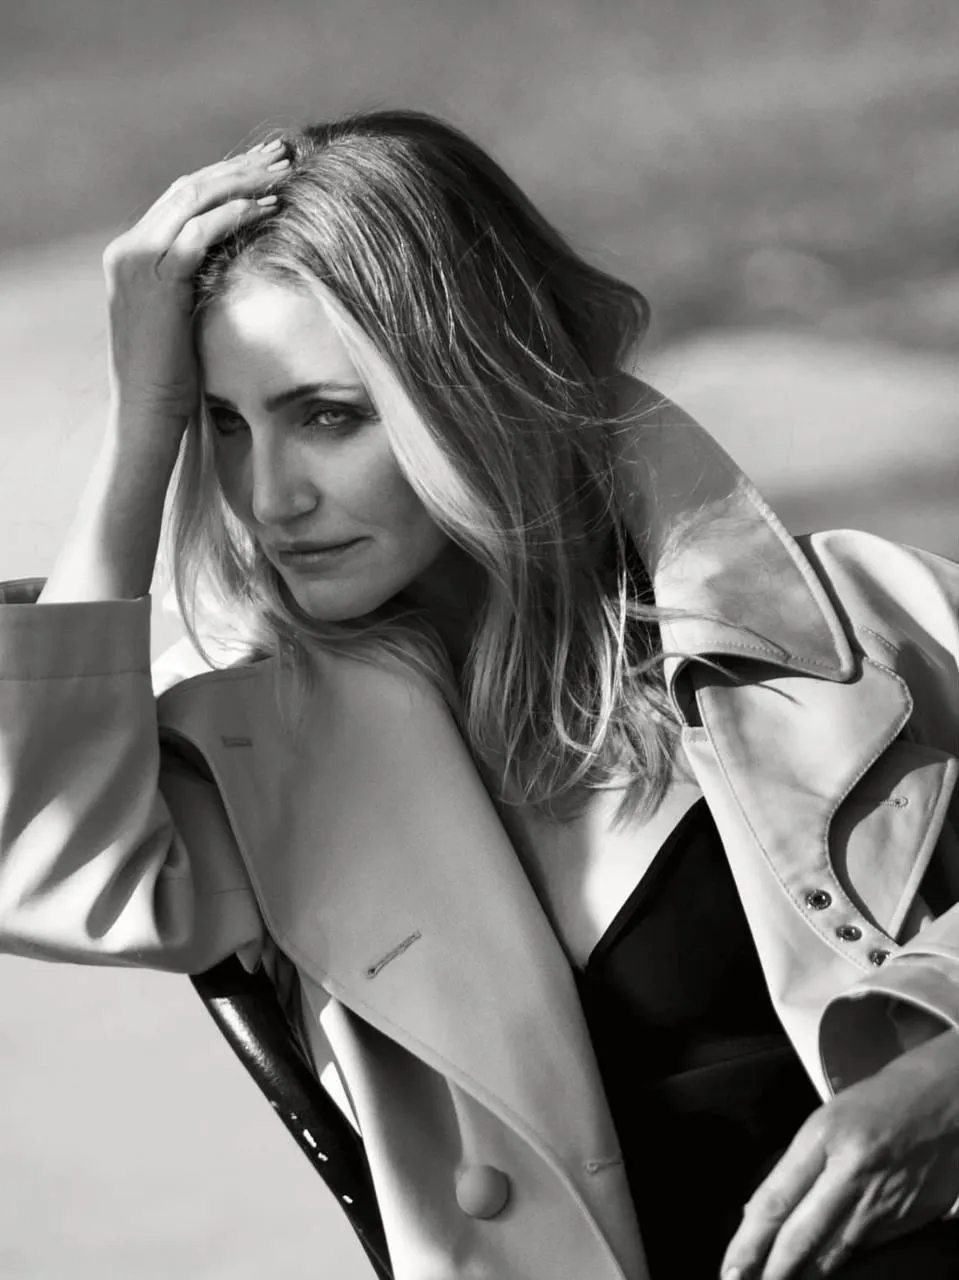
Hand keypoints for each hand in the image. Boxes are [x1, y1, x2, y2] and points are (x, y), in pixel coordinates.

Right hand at [102, 139, 288, 427]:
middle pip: (188, 188)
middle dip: (239, 168)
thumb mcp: (182, 314)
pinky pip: (198, 233)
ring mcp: (138, 261)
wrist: (148, 410)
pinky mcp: (156, 280)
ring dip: (242, 183)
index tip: (264, 166)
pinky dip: (234, 216)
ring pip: (194, 200)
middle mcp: (129, 248)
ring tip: (283, 175)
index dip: (225, 176)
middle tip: (282, 155)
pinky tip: (268, 208)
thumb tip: (237, 258)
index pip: (180, 196)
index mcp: (133, 251)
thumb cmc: (174, 375)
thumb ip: (195, 279)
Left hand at [720, 1027, 958, 1278]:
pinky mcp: (908, 1222)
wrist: (944, 1101)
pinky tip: (823, 1269)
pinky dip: (840, 1262)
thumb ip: (797, 1168)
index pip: (775, 1200)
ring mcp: (882, 1203)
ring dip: (805, 1275)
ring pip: (833, 1255)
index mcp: (823, 1138)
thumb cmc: (876, 1105)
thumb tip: (763, 1216)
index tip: (730, 1270)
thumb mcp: (825, 1122)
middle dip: (772, 1273)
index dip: (749, 1242)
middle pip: (801, 1238)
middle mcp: (851, 1173)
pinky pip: (864, 1250)